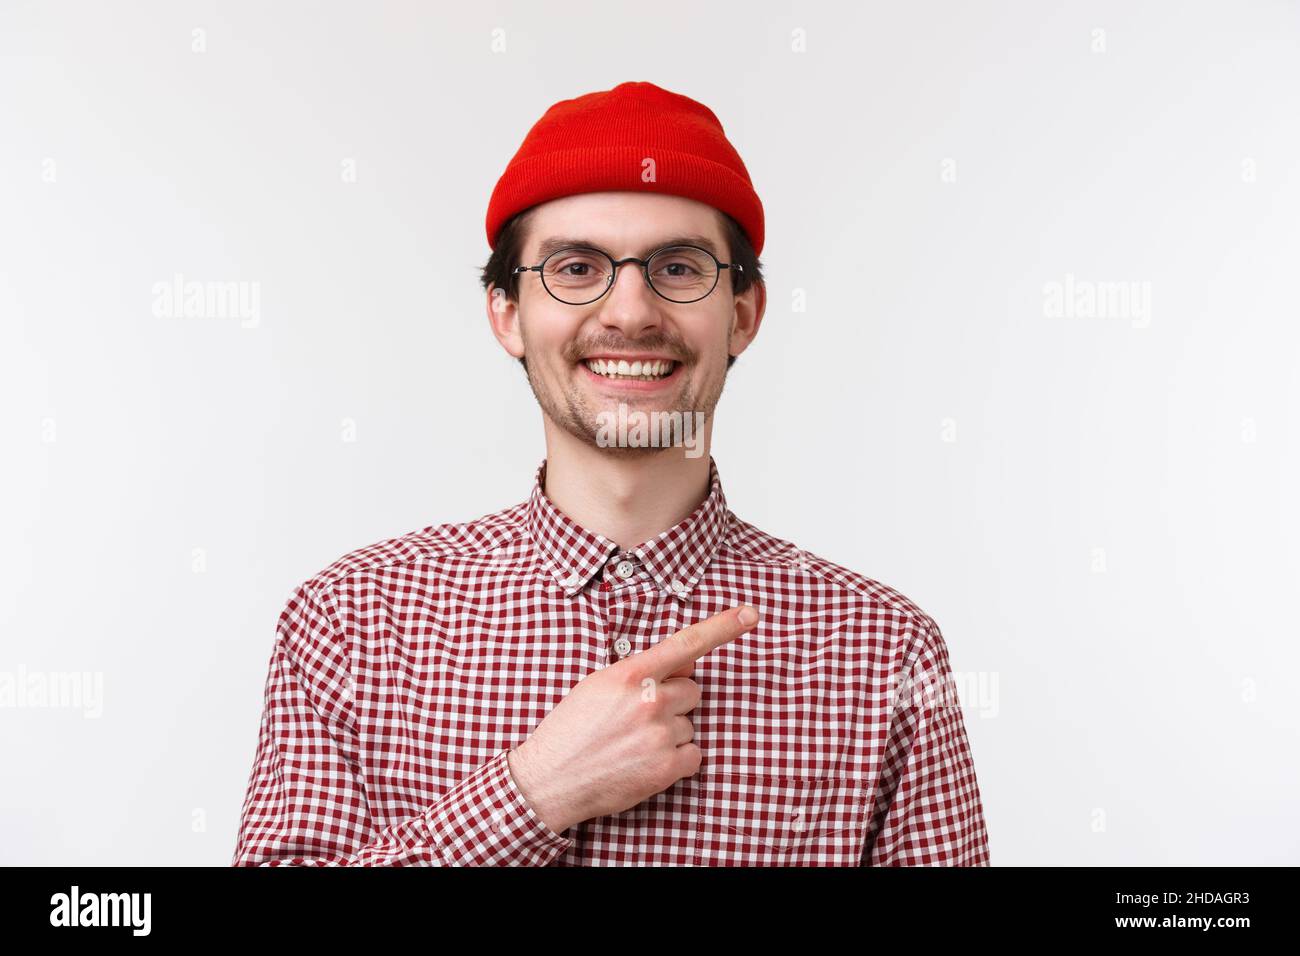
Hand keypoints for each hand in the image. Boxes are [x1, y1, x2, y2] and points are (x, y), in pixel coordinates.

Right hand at [507, 605, 759, 833]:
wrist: (549, 780)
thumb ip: (642, 671)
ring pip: (690, 724)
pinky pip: (694, 754)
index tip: (751, 614)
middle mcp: (650, 700)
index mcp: (630, 674)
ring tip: (633, 744)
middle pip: (692, 690)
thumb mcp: (599, 685)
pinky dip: (677, 760)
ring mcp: (660, 734)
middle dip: (674, 701)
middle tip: (638, 718)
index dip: (722, 626)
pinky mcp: (667, 767)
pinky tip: (645, 763)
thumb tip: (684, 663)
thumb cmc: (571, 730)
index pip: (685, 643)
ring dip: (670, 733)